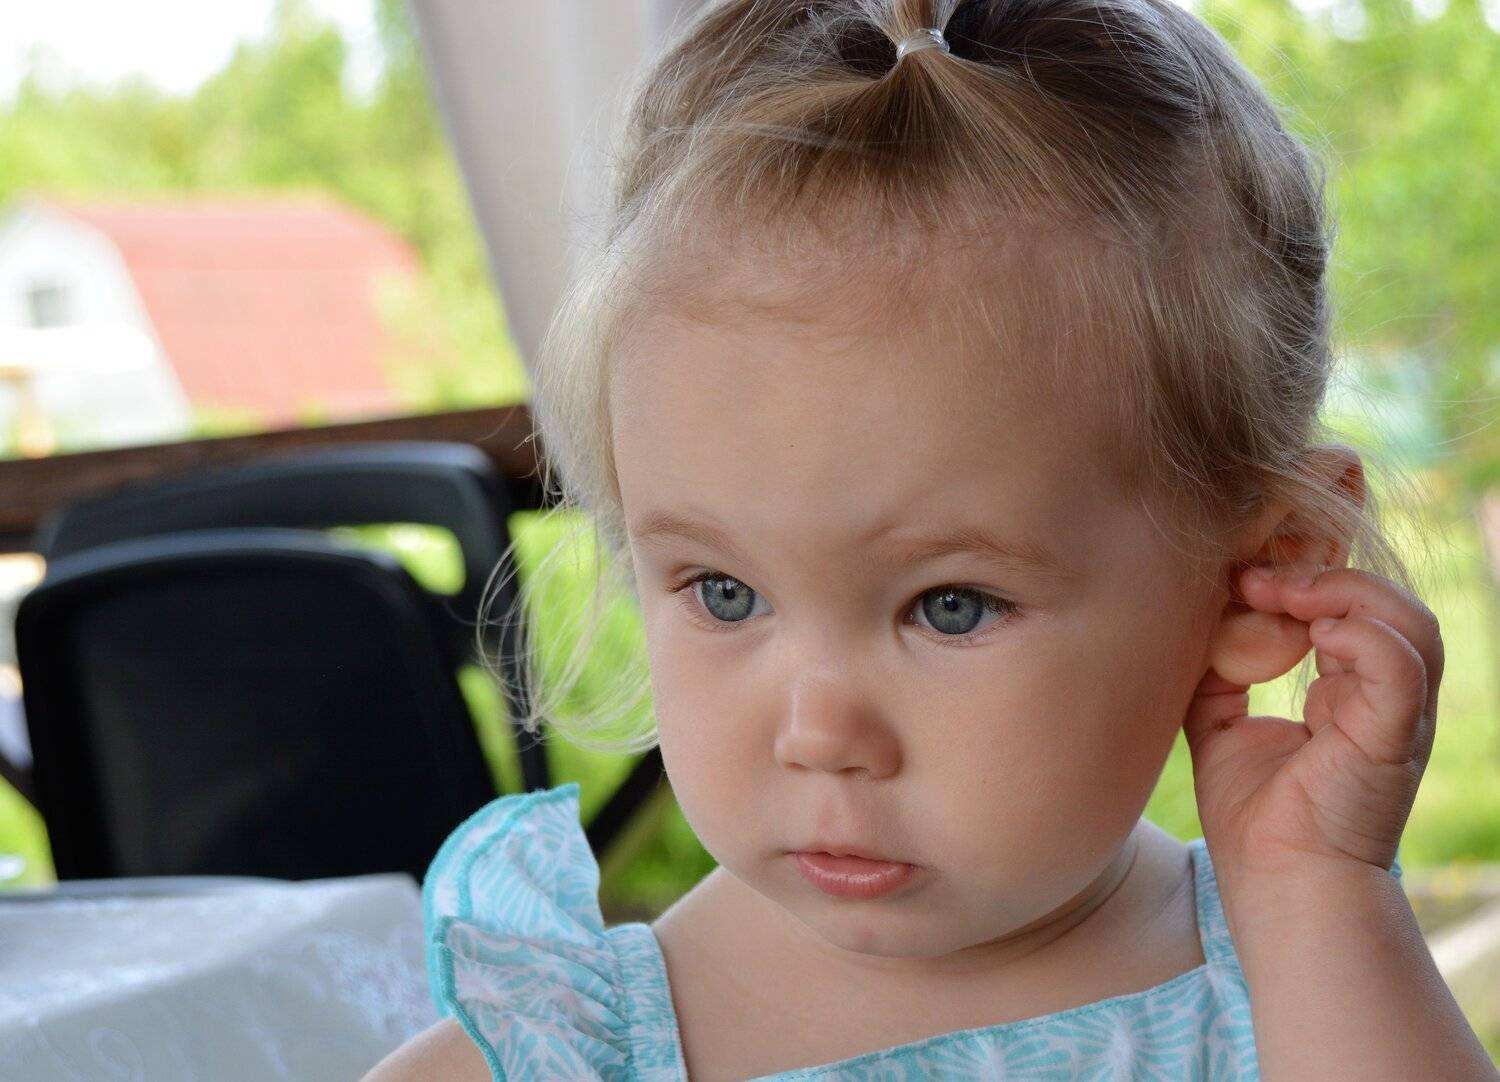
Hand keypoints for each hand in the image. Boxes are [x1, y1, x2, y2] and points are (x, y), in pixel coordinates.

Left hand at [1181, 563, 1441, 881]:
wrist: (1275, 881)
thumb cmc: (1253, 817)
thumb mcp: (1220, 726)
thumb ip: (1216, 674)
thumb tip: (1205, 621)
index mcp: (1348, 692)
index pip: (1349, 608)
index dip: (1300, 580)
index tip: (1239, 579)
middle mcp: (1383, 698)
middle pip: (1385, 603)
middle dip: (1320, 575)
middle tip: (1253, 579)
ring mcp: (1397, 715)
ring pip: (1409, 621)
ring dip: (1344, 591)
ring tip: (1283, 595)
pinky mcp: (1395, 735)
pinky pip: (1402, 665)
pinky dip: (1361, 634)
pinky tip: (1312, 635)